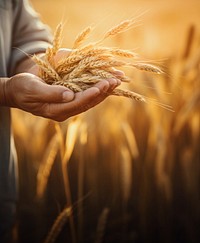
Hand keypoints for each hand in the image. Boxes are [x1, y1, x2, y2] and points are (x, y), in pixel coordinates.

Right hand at [0, 73, 119, 120]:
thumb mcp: (32, 89)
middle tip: (115, 82)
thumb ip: (50, 93)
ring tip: (115, 82)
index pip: (76, 103)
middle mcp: (63, 112)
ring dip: (102, 92)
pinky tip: (105, 86)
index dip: (89, 95)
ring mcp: (66, 109)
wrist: (16, 93)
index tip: (101, 86)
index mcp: (54, 110)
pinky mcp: (68, 103)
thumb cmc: (21, 88)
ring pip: (88, 102)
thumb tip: (69, 95)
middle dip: (101, 93)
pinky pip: (85, 98)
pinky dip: (96, 91)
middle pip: (86, 104)